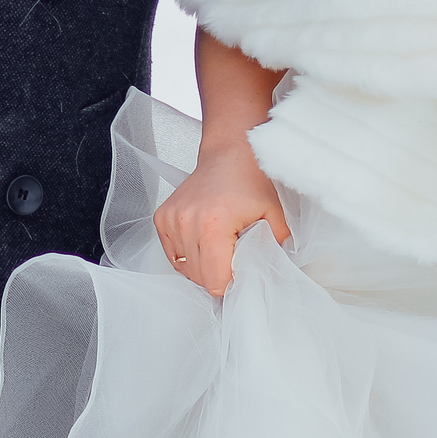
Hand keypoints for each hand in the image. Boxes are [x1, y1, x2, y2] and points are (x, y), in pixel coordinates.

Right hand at [155, 139, 289, 297]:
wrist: (229, 153)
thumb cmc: (249, 180)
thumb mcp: (274, 217)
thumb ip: (274, 250)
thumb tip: (269, 275)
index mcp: (213, 225)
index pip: (214, 281)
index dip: (230, 284)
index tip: (240, 276)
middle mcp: (187, 222)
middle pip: (199, 277)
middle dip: (217, 276)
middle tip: (233, 260)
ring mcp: (171, 219)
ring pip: (184, 268)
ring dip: (202, 266)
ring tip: (218, 248)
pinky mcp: (162, 217)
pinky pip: (173, 254)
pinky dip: (187, 256)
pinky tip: (203, 243)